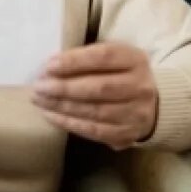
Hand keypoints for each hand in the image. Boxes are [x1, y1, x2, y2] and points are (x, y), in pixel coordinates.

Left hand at [31, 43, 157, 150]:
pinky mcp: (127, 134)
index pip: (104, 57)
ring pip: (95, 111)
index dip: (75, 61)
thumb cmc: (120, 74)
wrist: (151, 104)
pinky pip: (94, 131)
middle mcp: (140, 87)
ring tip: (40, 101)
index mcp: (135, 60)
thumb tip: (51, 67)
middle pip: (99, 88)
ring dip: (62, 106)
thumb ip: (87, 58)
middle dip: (65, 87)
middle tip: (39, 86)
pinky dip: (69, 123)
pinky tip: (51, 115)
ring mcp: (136, 114)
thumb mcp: (113, 57)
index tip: (49, 65)